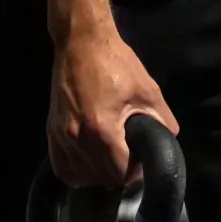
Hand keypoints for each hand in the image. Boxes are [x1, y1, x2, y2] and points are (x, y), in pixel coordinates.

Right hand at [48, 24, 178, 189]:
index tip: (141, 160)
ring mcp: (60, 135)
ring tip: (111, 157)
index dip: (135, 172)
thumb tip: (169, 140)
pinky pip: (62, 168)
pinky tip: (90, 161)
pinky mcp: (51, 131)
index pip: (120, 174)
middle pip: (101, 179)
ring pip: (81, 177)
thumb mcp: (147, 89)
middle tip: (129, 156)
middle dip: (119, 173)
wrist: (81, 42)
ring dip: (98, 174)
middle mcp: (76, 137)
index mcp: (102, 128)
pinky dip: (77, 171)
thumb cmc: (115, 62)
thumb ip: (162, 119)